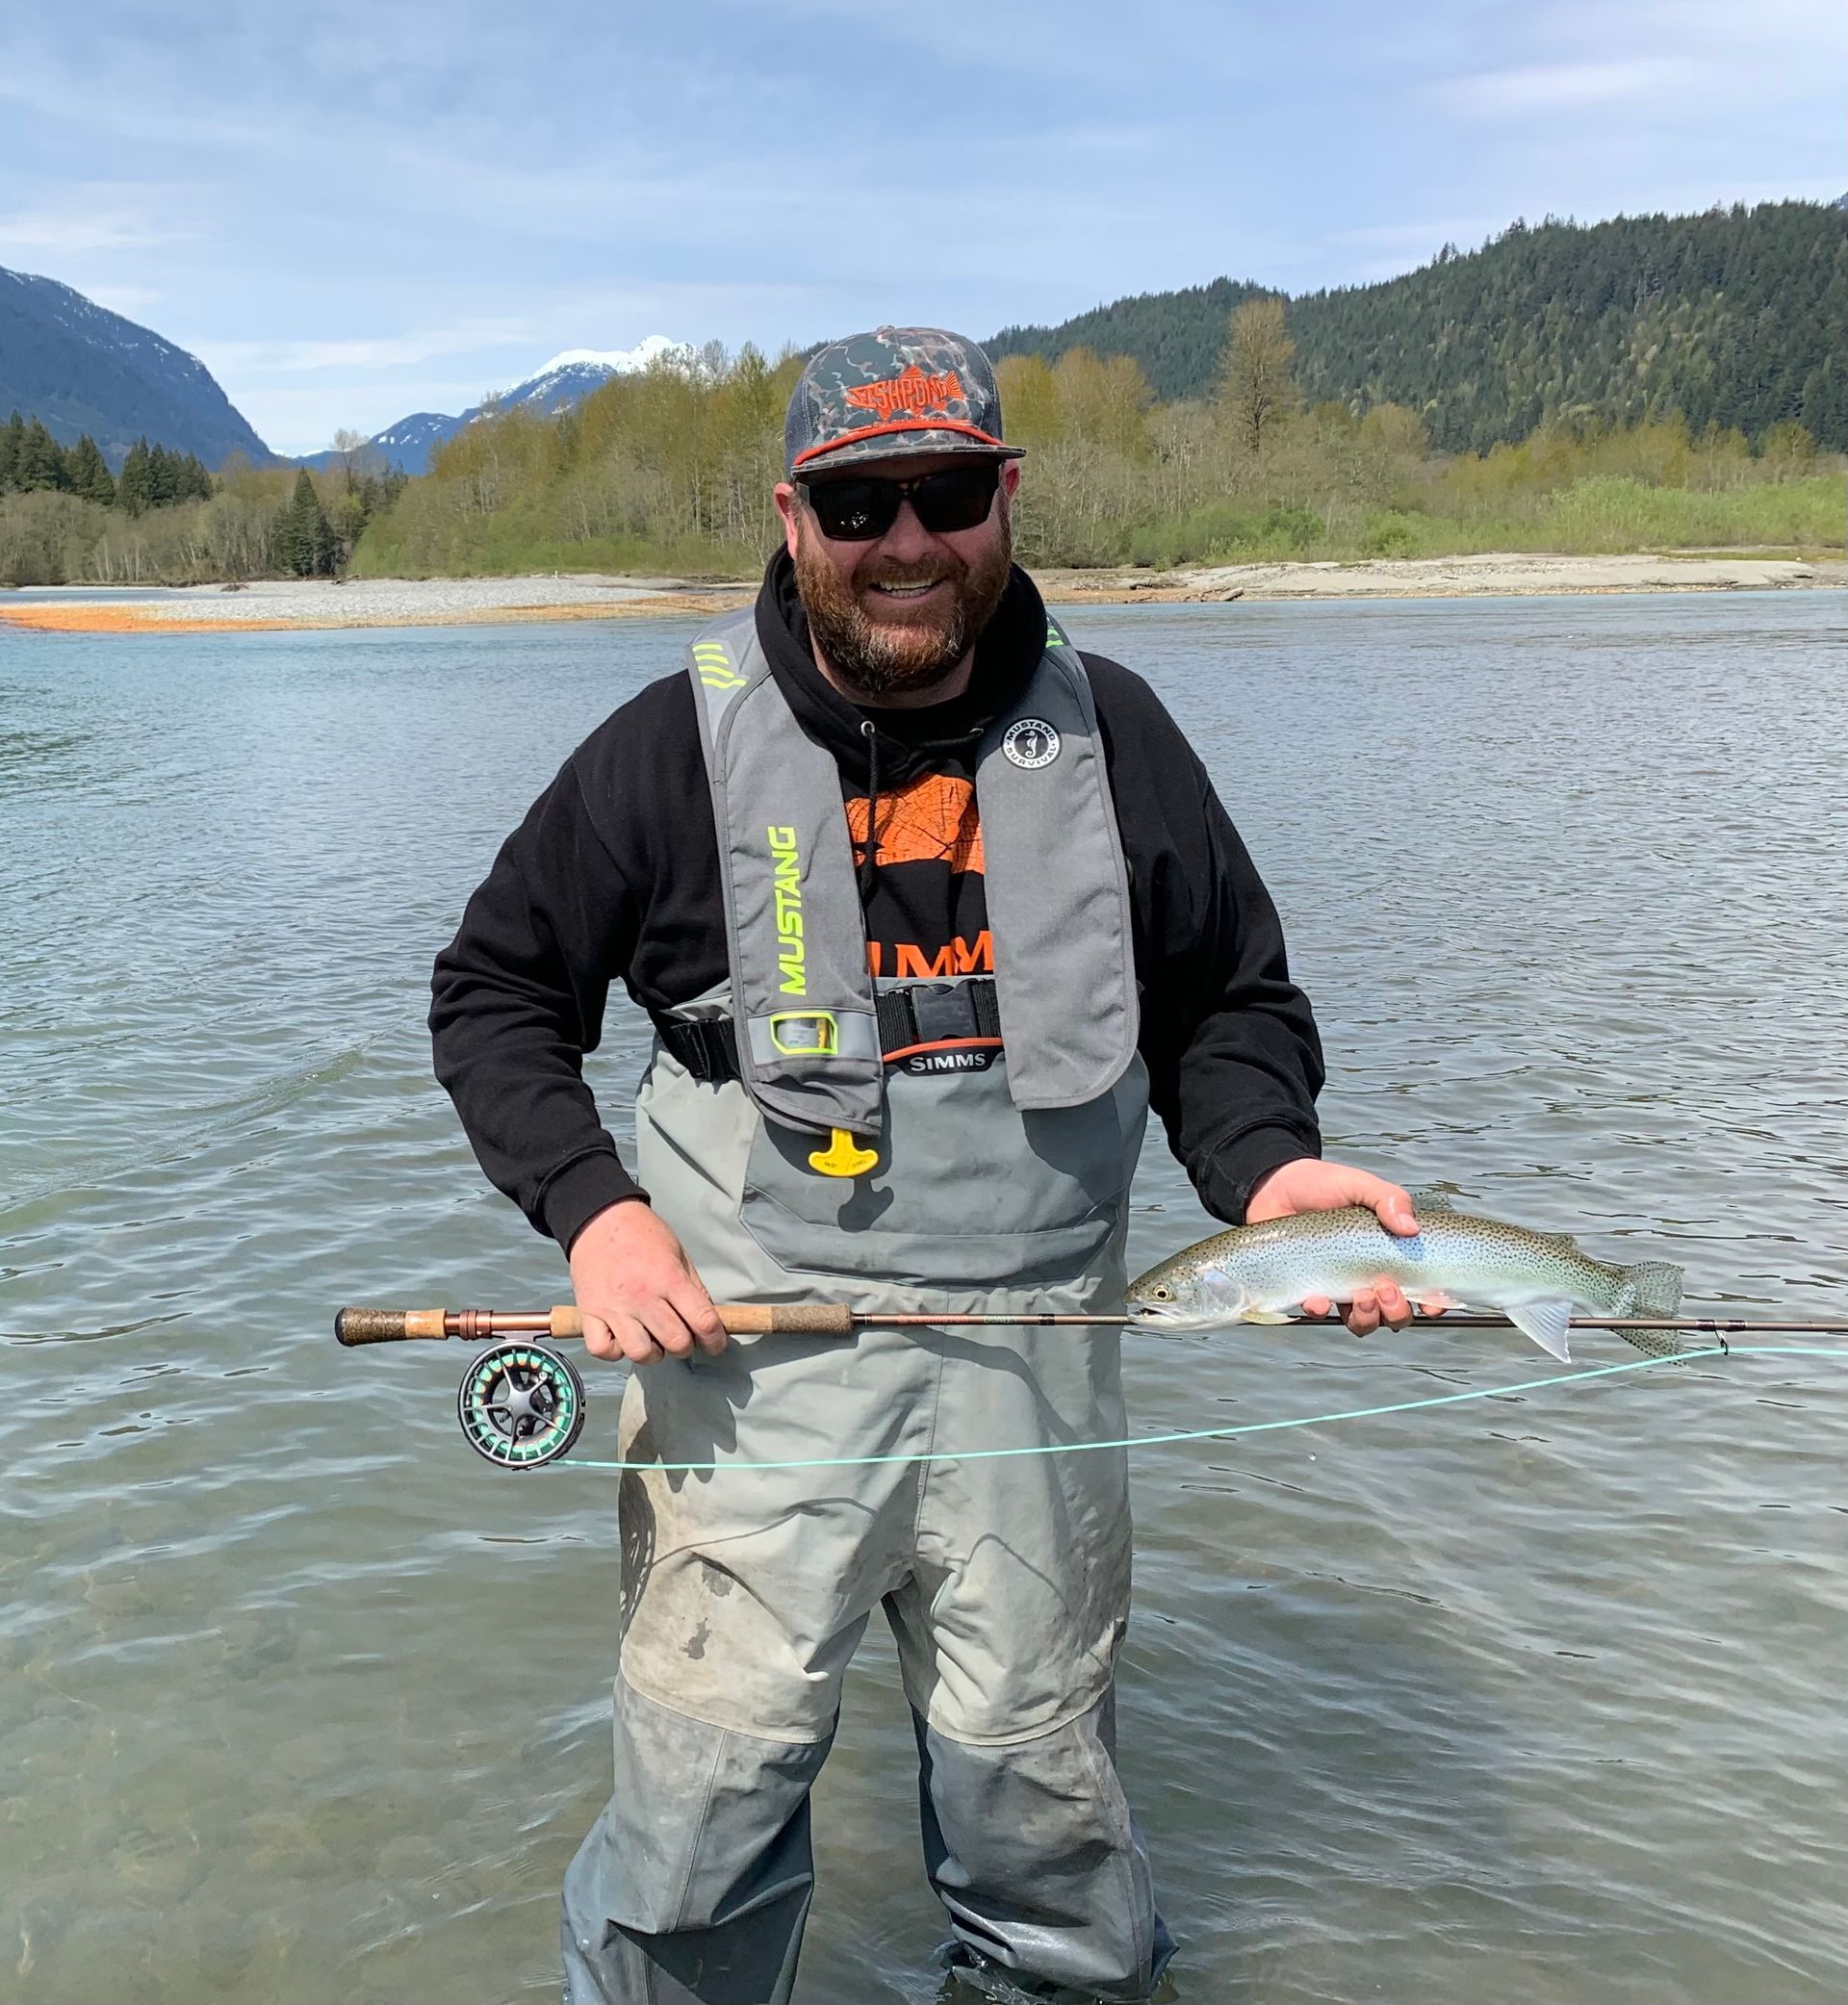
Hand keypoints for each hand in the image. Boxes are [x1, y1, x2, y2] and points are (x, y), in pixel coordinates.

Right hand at [569, 1198, 726, 1364]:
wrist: (599, 1218)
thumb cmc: (640, 1234)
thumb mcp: (678, 1253)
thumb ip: (693, 1287)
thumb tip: (708, 1319)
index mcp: (668, 1277)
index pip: (703, 1321)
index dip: (716, 1340)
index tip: (716, 1344)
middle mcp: (641, 1296)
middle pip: (676, 1343)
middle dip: (686, 1346)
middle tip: (681, 1336)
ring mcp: (613, 1307)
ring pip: (640, 1353)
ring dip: (652, 1353)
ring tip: (652, 1338)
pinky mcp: (589, 1312)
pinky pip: (603, 1350)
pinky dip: (615, 1351)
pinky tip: (622, 1337)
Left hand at [1245, 1158, 1431, 1336]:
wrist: (1275, 1186)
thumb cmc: (1323, 1185)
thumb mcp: (1360, 1185)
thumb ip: (1388, 1198)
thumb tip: (1410, 1227)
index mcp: (1388, 1254)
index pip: (1420, 1288)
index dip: (1432, 1302)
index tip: (1432, 1301)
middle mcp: (1368, 1276)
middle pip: (1394, 1314)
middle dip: (1397, 1312)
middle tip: (1386, 1289)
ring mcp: (1338, 1286)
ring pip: (1362, 1322)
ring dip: (1368, 1318)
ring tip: (1361, 1297)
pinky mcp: (1308, 1288)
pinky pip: (1319, 1313)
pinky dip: (1320, 1311)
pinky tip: (1317, 1299)